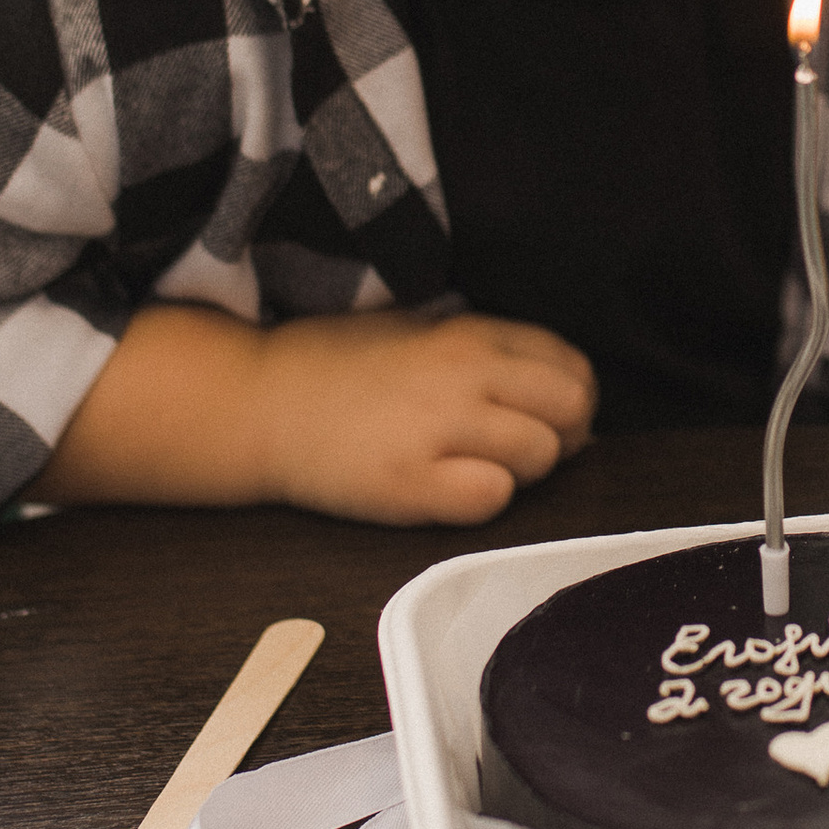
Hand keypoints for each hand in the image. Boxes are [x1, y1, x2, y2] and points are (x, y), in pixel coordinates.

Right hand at [261, 309, 597, 524]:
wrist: (257, 400)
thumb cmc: (336, 366)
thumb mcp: (420, 330)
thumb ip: (488, 352)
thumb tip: (560, 389)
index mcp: (469, 333)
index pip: (570, 364)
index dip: (570, 398)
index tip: (545, 416)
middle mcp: (462, 373)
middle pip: (571, 407)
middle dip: (560, 433)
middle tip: (517, 448)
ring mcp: (437, 427)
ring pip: (541, 453)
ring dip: (520, 470)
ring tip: (471, 466)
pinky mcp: (411, 482)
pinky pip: (492, 497)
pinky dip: (482, 499)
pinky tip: (447, 488)